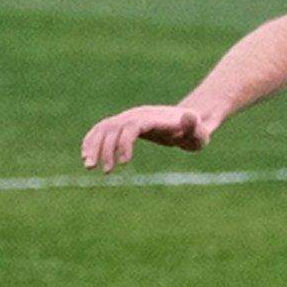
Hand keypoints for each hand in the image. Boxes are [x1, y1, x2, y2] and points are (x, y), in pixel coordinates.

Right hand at [81, 104, 217, 172]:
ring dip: (93, 146)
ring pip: (103, 128)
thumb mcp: (199, 131)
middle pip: (113, 127)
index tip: (125, 163)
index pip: (132, 127)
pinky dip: (91, 141)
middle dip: (105, 148)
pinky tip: (86, 157)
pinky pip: (102, 130)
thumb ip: (195, 127)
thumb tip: (190, 116)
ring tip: (89, 167)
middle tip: (105, 171)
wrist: (188, 122)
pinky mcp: (123, 125)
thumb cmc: (195, 131)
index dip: (125, 143)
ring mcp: (127, 118)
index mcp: (152, 118)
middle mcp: (136, 115)